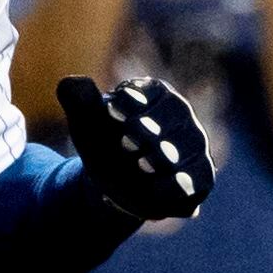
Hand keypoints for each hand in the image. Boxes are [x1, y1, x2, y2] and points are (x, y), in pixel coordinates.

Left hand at [58, 76, 213, 219]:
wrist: (113, 183)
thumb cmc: (103, 142)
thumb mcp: (85, 121)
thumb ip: (77, 99)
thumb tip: (71, 83)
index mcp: (157, 95)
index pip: (152, 91)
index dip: (132, 102)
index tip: (109, 112)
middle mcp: (182, 117)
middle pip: (174, 117)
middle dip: (149, 129)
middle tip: (124, 141)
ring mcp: (195, 146)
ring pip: (189, 147)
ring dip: (165, 156)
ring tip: (140, 165)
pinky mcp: (201, 175)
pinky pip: (198, 178)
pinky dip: (179, 184)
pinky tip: (158, 189)